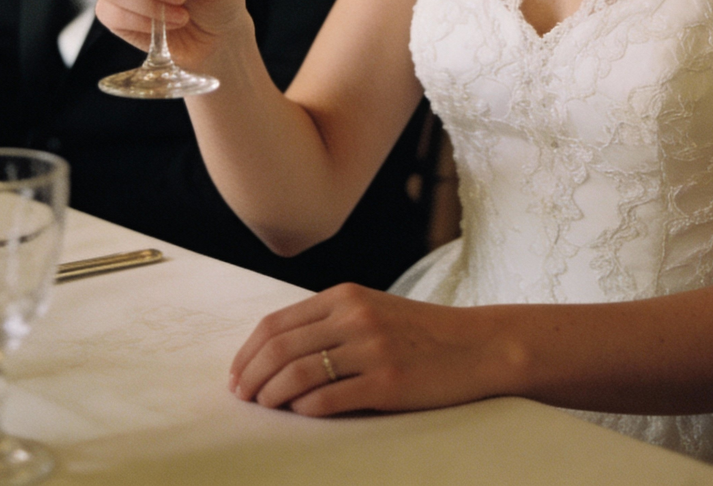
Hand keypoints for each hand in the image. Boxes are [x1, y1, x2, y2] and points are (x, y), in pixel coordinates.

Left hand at [228, 284, 506, 416]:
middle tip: (239, 397)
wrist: (476, 346)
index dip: (248, 351)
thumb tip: (277, 353)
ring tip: (262, 407)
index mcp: (346, 296)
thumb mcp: (373, 310)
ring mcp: (372, 349)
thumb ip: (331, 322)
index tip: (236, 374)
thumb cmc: (420, 333)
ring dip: (270, 394)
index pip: (277, 322)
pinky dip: (304, 409)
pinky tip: (297, 415)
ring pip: (298, 372)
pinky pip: (329, 398)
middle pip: (280, 347)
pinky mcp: (387, 382)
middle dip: (250, 375)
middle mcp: (355, 316)